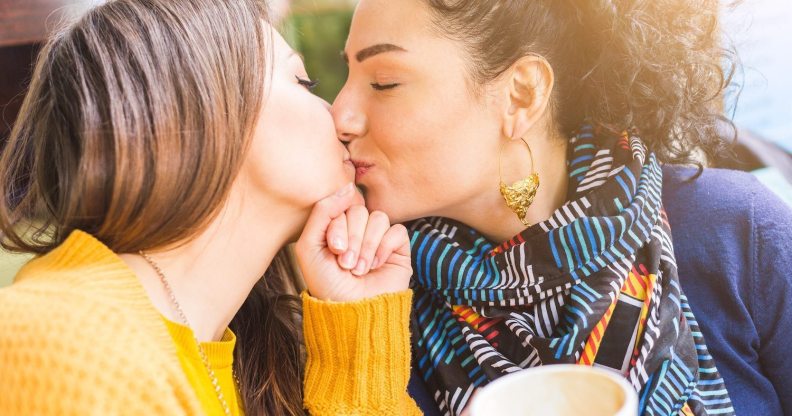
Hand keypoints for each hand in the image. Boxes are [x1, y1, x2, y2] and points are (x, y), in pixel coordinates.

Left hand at [295, 183, 411, 301]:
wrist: (350, 310)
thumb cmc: (326, 283)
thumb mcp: (310, 246)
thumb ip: (322, 212)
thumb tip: (348, 187)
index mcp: (337, 226)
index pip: (341, 205)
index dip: (339, 226)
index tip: (334, 249)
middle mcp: (358, 229)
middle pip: (360, 210)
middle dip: (352, 238)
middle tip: (346, 264)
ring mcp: (379, 238)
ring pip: (378, 219)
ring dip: (367, 246)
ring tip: (360, 268)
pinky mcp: (397, 249)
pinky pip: (397, 231)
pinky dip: (384, 248)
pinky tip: (376, 265)